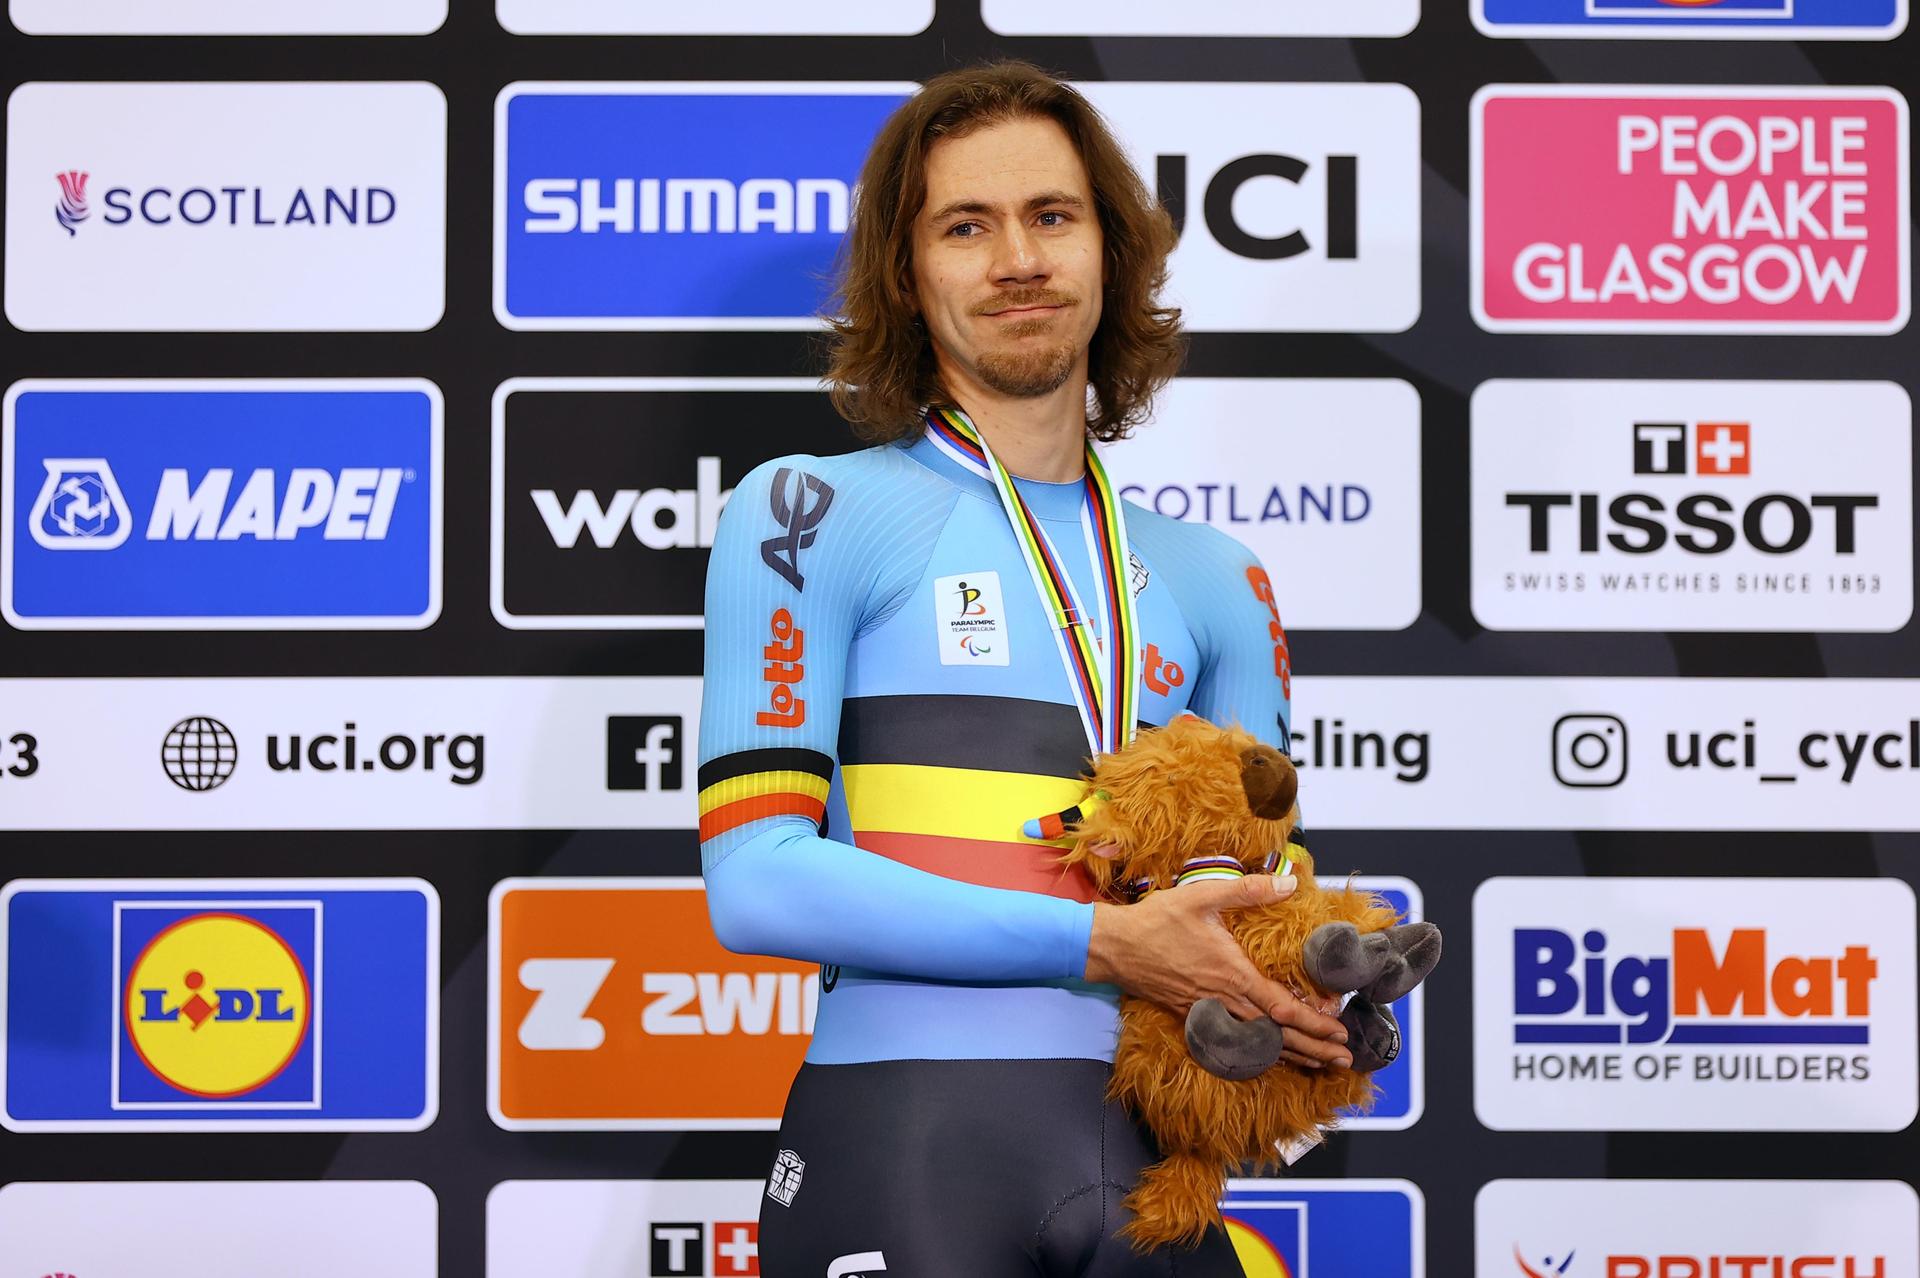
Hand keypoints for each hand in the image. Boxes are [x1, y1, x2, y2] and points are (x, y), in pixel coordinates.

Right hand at [1084, 874, 1351, 1068]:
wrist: (1115, 947)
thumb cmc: (1158, 920)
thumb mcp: (1204, 896)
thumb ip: (1249, 890)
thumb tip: (1288, 882)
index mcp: (1232, 974)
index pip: (1282, 1008)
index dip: (1314, 1022)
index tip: (1340, 1030)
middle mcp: (1224, 1000)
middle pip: (1277, 1035)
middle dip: (1315, 1048)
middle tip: (1345, 1059)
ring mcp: (1209, 1013)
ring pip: (1258, 1043)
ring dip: (1293, 1054)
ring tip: (1321, 1063)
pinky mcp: (1195, 1017)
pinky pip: (1236, 1041)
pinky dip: (1261, 1052)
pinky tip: (1273, 1054)